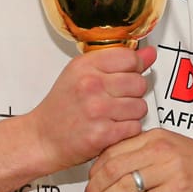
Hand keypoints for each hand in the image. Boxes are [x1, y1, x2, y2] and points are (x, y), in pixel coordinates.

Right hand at [26, 47, 155, 173]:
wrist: (42, 138)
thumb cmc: (61, 106)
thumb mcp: (81, 73)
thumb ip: (117, 61)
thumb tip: (150, 53)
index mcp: (85, 66)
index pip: (130, 57)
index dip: (135, 67)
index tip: (129, 74)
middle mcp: (91, 85)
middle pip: (139, 82)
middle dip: (134, 92)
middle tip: (118, 98)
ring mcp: (97, 110)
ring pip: (140, 107)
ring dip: (132, 113)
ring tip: (114, 114)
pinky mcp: (103, 134)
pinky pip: (135, 127)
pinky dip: (128, 130)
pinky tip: (113, 127)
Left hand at [82, 127, 192, 191]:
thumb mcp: (174, 151)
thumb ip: (147, 158)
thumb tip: (119, 177)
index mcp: (156, 136)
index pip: (113, 150)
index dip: (94, 171)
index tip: (87, 186)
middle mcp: (160, 148)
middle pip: (113, 166)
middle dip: (93, 188)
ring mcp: (168, 168)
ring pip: (123, 184)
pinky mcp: (177, 188)